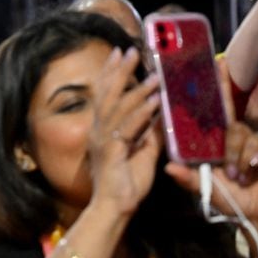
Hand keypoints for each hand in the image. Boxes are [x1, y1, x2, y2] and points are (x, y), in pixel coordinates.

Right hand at [88, 46, 161, 216]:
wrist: (113, 208)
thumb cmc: (126, 184)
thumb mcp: (142, 153)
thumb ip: (148, 134)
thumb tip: (160, 116)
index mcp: (102, 129)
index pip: (106, 95)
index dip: (112, 73)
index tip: (119, 53)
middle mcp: (98, 130)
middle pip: (107, 94)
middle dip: (119, 71)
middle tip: (129, 50)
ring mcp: (103, 139)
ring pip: (118, 107)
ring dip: (137, 89)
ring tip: (153, 74)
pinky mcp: (112, 150)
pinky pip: (128, 127)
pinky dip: (142, 112)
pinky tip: (155, 101)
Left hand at [165, 58, 257, 219]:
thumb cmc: (231, 200)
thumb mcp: (207, 189)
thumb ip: (190, 179)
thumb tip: (168, 167)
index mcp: (218, 140)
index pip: (216, 109)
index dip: (217, 86)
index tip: (216, 63)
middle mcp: (237, 137)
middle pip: (230, 125)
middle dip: (229, 144)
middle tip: (228, 168)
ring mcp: (256, 142)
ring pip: (245, 136)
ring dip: (239, 159)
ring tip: (237, 177)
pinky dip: (257, 156)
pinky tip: (253, 166)